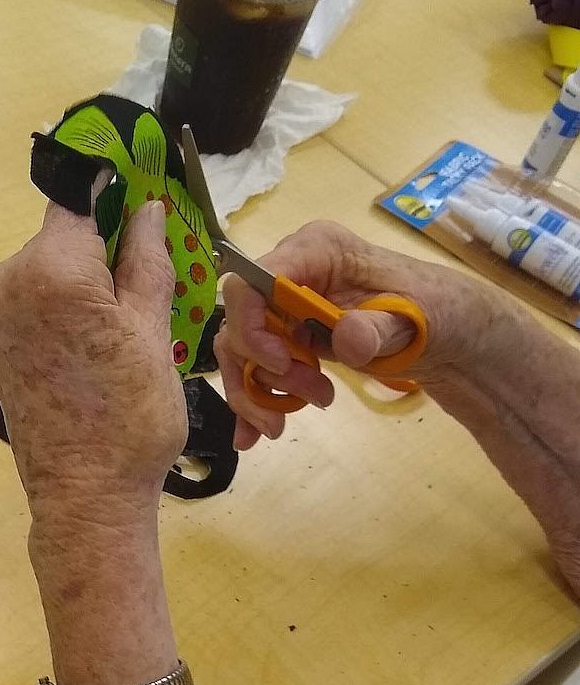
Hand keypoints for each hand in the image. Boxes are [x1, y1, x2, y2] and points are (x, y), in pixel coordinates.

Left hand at [0, 200, 182, 524]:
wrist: (86, 496)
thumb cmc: (130, 417)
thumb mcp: (153, 329)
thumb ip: (145, 258)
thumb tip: (146, 206)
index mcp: (48, 269)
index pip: (79, 196)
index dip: (114, 191)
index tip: (143, 196)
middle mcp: (5, 283)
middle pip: (60, 235)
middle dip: (101, 246)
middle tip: (145, 282)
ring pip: (44, 270)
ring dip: (81, 280)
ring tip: (118, 327)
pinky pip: (29, 303)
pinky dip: (59, 308)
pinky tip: (89, 344)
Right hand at [214, 221, 510, 449]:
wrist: (445, 335)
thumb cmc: (436, 313)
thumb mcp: (417, 320)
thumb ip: (380, 328)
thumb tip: (347, 338)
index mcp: (316, 251)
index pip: (250, 283)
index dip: (251, 329)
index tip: (282, 364)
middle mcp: (289, 273)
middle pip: (238, 325)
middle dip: (264, 371)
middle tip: (315, 397)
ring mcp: (283, 307)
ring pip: (239, 353)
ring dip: (259, 393)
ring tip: (294, 418)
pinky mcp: (283, 336)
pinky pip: (250, 368)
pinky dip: (251, 402)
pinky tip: (255, 434)